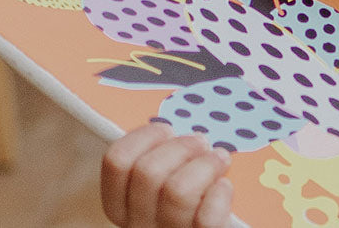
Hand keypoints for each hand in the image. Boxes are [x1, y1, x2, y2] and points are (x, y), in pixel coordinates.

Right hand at [101, 122, 232, 227]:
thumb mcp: (162, 178)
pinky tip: (222, 187)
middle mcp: (138, 223)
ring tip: (218, 160)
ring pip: (178, 191)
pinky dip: (220, 194)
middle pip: (147, 172)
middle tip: (200, 143)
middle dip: (181, 146)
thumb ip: (161, 156)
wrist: (206, 226)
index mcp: (123, 204)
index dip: (144, 135)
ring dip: (205, 165)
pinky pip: (207, 218)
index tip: (167, 131)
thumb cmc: (188, 199)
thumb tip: (180, 123)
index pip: (116, 161)